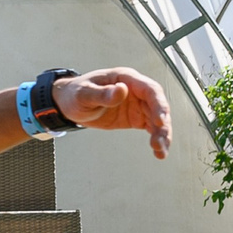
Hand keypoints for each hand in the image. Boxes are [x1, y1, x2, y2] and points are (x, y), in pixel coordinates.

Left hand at [58, 68, 174, 158]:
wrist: (70, 104)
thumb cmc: (75, 94)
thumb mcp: (84, 94)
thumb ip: (102, 94)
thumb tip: (122, 90)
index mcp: (126, 79)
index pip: (150, 90)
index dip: (158, 104)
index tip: (160, 121)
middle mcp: (136, 90)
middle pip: (158, 106)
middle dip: (162, 124)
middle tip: (159, 142)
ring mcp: (138, 104)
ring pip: (157, 119)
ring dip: (162, 135)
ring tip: (160, 152)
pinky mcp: (136, 118)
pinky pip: (151, 128)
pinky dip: (156, 139)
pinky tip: (159, 152)